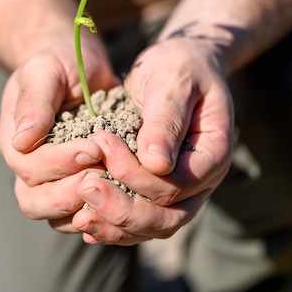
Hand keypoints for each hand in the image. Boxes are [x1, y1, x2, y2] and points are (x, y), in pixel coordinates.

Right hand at [0, 35, 118, 230]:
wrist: (80, 65)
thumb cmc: (59, 63)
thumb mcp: (45, 72)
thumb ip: (34, 102)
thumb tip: (22, 141)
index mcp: (16, 143)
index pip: (30, 167)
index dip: (61, 162)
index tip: (94, 147)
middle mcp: (30, 168)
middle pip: (36, 203)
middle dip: (70, 194)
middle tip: (105, 172)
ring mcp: (54, 181)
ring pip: (58, 217)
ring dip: (87, 208)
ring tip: (117, 186)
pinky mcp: (80, 185)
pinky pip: (85, 212)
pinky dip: (103, 210)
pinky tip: (127, 195)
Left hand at [72, 37, 233, 244]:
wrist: (181, 63)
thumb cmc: (180, 65)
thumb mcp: (174, 81)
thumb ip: (166, 120)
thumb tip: (156, 164)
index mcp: (213, 154)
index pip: (178, 184)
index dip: (137, 174)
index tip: (101, 144)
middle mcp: (201, 180)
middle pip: (168, 217)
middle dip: (123, 209)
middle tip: (84, 187)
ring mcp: (182, 191)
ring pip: (153, 227)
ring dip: (115, 225)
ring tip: (79, 216)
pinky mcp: (159, 191)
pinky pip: (140, 221)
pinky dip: (113, 225)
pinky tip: (85, 220)